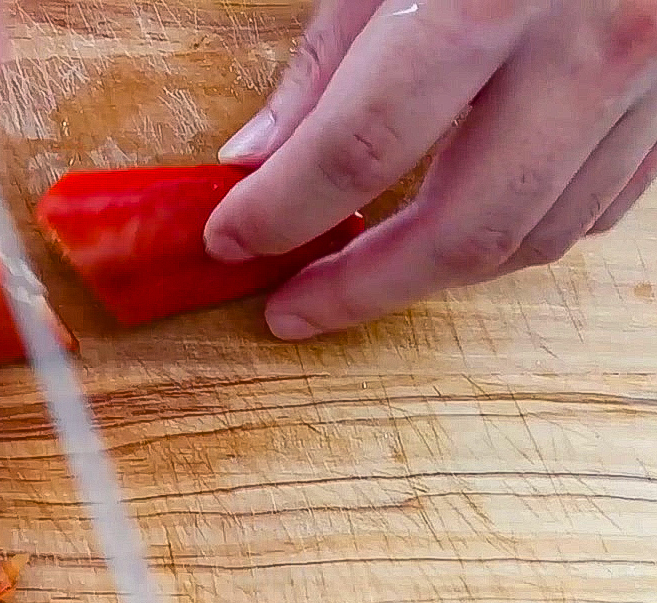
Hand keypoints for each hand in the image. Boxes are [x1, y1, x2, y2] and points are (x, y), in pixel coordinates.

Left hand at [203, 0, 656, 340]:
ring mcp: (650, 87)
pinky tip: (452, 230)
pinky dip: (509, 236)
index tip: (232, 238)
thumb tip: (255, 159)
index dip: (282, 209)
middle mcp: (588, 49)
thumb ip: (326, 59)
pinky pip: (590, 211)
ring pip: (531, 237)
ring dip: (431, 273)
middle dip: (360, 288)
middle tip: (292, 308)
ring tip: (359, 276)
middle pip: (460, 227)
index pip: (363, 146)